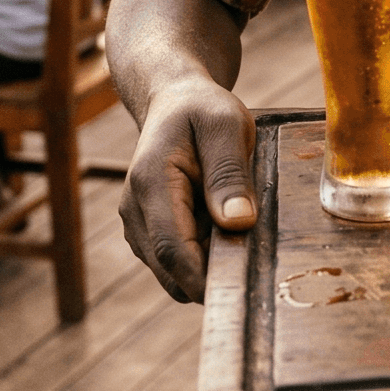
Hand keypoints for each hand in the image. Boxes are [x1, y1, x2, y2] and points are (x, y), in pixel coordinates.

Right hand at [120, 78, 257, 300]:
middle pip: (171, 270)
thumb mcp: (226, 126)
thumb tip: (238, 222)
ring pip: (173, 273)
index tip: (241, 288)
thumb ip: (230, 174)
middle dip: (211, 276)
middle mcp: (134, 210)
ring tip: (237, 229)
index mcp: (150, 182)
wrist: (174, 102)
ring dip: (207, 265)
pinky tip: (222, 228)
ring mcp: (138, 225)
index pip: (172, 247)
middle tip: (255, 258)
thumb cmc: (203, 110)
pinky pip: (175, 263)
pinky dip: (201, 258)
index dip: (204, 277)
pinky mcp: (147, 233)